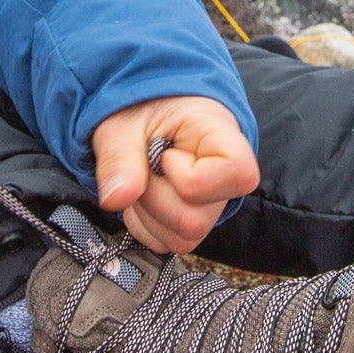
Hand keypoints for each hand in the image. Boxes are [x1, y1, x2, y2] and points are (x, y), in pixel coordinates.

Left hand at [92, 96, 259, 253]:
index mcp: (223, 140)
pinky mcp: (190, 227)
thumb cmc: (144, 108)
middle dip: (154, 198)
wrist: (146, 110)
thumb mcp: (123, 123)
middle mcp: (226, 180)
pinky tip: (141, 195)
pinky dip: (142, 224)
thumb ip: (119, 157)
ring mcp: (211, 208)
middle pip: (195, 220)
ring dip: (146, 212)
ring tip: (142, 179)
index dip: (191, 175)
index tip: (167, 154)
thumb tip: (116, 200)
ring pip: (181, 239)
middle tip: (144, 167)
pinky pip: (165, 244)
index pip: (237, 175)